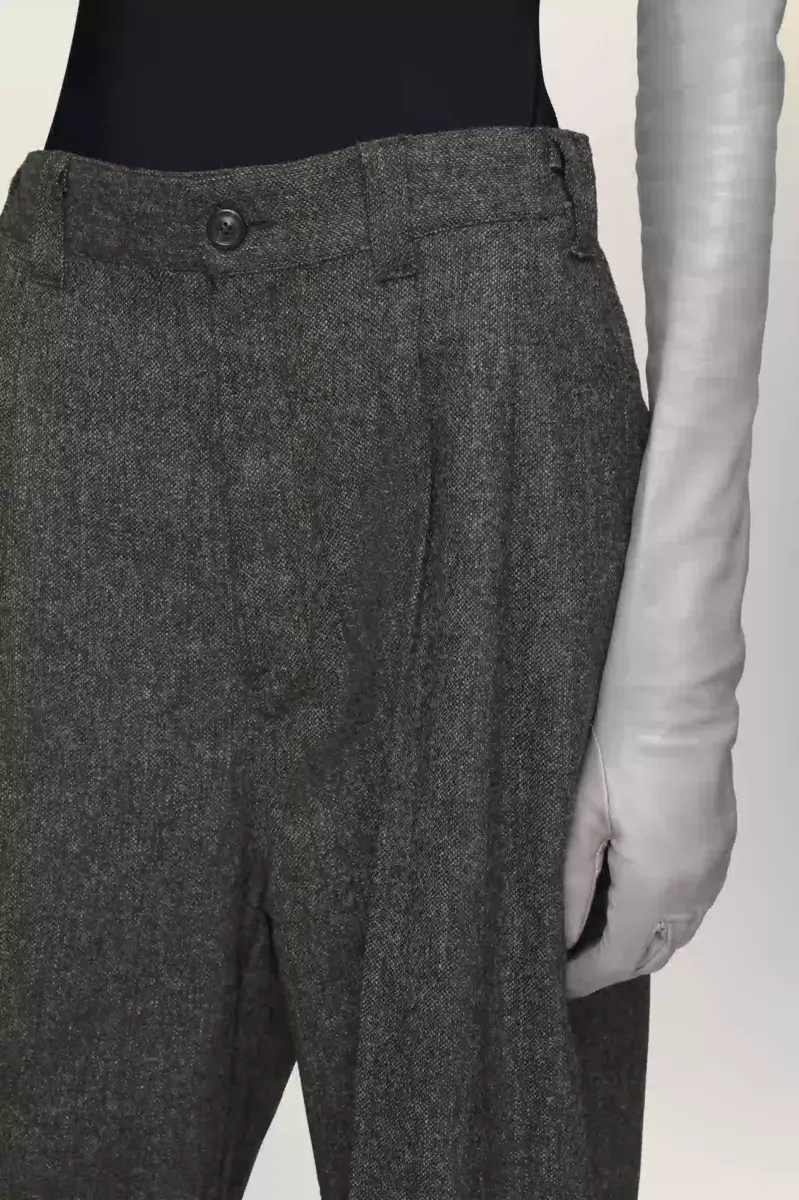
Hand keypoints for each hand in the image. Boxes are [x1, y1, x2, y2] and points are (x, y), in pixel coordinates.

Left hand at [563, 714, 738, 999]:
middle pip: (653, 954)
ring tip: (598, 929)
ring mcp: (714, 865)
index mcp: (655, 886)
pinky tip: (637, 892)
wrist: (677, 700)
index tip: (558, 981)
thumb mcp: (582, 819)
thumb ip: (569, 883)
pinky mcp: (721, 842)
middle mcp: (694, 886)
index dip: (584, 977)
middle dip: (612, 965)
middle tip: (571, 959)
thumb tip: (560, 933)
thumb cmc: (626, 745)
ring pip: (680, 930)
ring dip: (642, 941)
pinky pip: (698, 899)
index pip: (617, 959)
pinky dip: (667, 913)